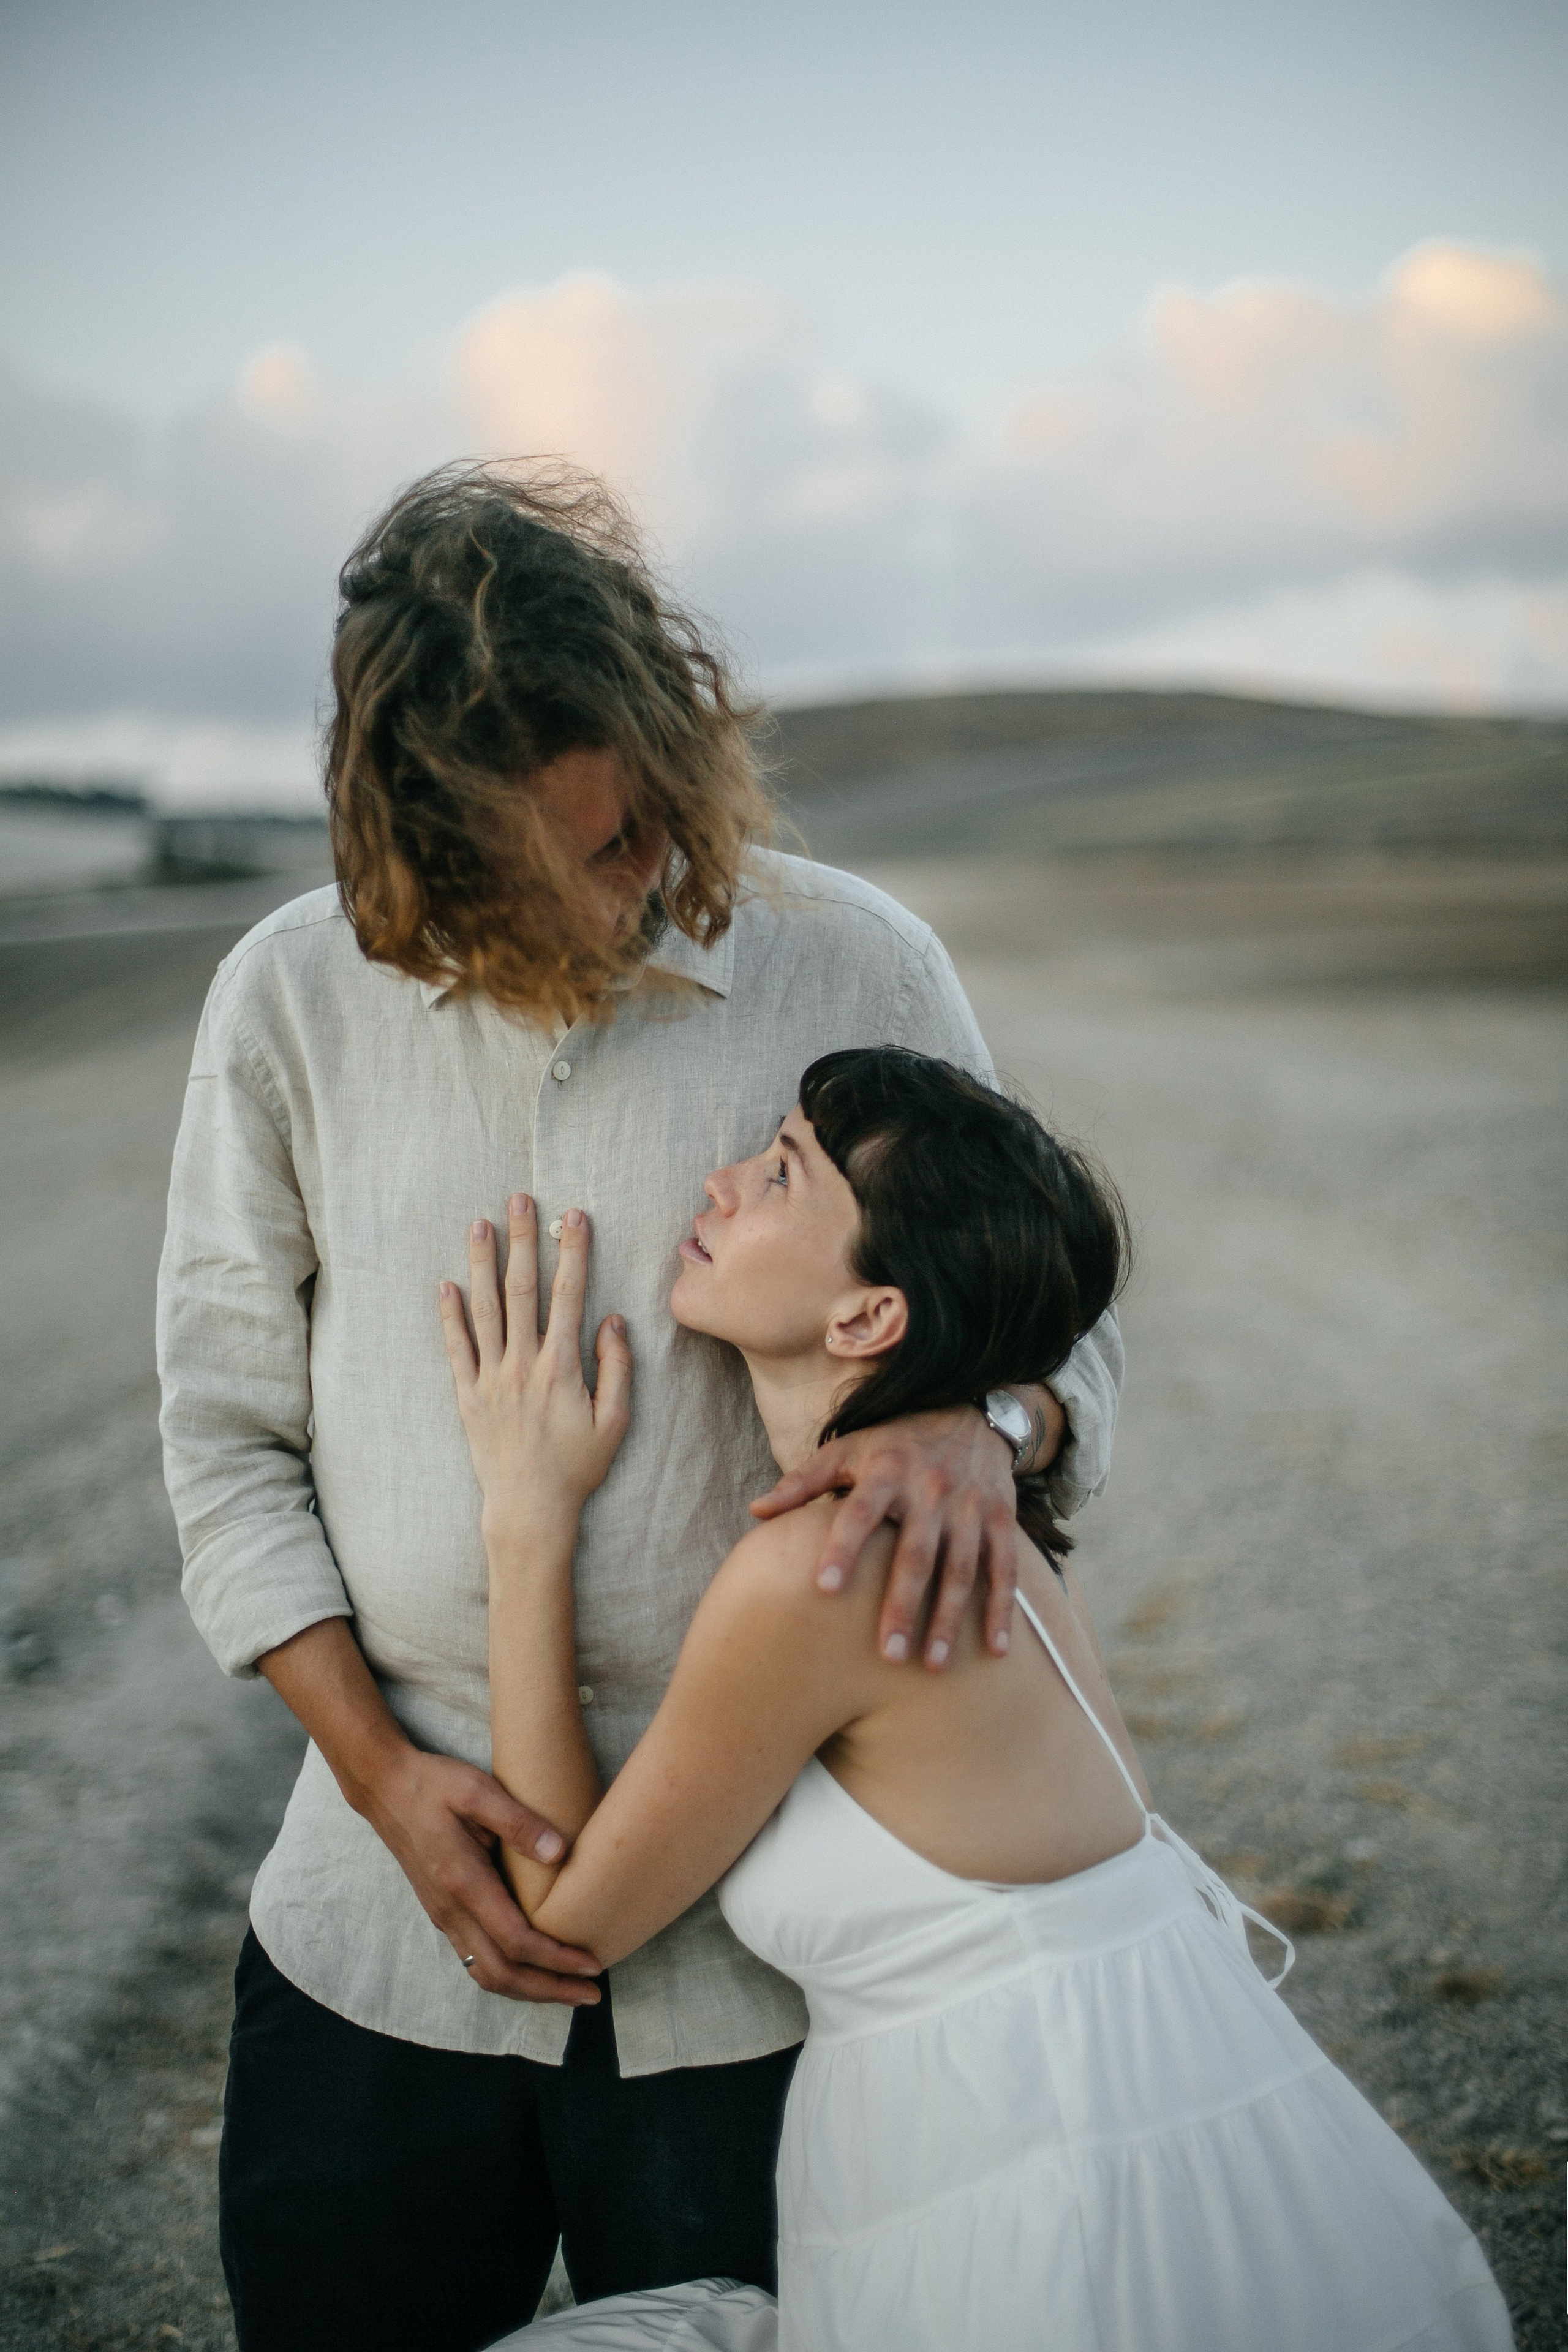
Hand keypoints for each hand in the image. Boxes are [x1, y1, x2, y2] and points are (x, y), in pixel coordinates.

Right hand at [358, 1742, 604, 2002]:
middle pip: (502, 1974)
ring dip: (530, 1989)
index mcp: (463, 1883)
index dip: (556, 1959)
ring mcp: (443, 1916)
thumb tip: (560, 1851)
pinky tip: (533, 1969)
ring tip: (569, 1989)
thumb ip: (517, 1821)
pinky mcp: (442, 1913)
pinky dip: (509, 1975)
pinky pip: (476, 1961)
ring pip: (487, 1974)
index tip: (593, 1964)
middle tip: (592, 1993)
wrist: (385, 1788)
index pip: (515, 1940)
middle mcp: (450, 1910)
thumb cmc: (434, 1785)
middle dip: (549, 1989)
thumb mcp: (477, 1790)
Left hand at [440, 1196, 631, 1529]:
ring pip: (484, 1309)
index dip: (573, 1252)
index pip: (569, 1295)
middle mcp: (522, 1364)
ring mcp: (491, 1378)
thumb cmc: (577, 1468)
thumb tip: (611, 1319)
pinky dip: (450, 1315)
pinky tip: (446, 1284)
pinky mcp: (468, 1396)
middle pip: (522, 1289)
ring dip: (483, 1263)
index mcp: (561, 1367)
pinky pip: (456, 1348)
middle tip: (521, 1199)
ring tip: (480, 1224)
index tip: (574, 1217)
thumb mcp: (615, 1421)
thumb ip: (617, 1367)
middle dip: (523, 1240)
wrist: (529, 1508)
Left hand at [750, 1405, 1021, 1667]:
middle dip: (901, 1605)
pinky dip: (1002, 1608)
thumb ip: (803, 1482)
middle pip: (915, 1554)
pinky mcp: (1000, 1517)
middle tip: (885, 1654)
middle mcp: (930, 1489)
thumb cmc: (894, 1441)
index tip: (823, 1588)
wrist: (970, 1412)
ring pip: (960, 1568)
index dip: (843, 1548)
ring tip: (932, 1665)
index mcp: (885, 1473)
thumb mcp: (847, 1449)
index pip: (860, 1513)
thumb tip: (755, 1511)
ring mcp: (969, 1506)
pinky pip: (1004, 1568)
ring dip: (948, 1618)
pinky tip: (994, 1650)